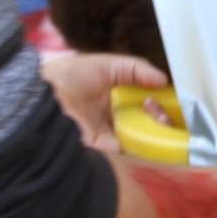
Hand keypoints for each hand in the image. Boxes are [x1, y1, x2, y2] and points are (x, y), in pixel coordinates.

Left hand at [42, 53, 167, 154]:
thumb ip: (135, 69)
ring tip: (161, 118)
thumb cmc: (71, 77)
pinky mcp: (108, 152)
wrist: (45, 101)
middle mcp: (115, 117)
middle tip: (161, 108)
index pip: (144, 100)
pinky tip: (160, 135)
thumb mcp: (105, 64)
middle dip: (163, 116)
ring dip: (159, 130)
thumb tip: (164, 79)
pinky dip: (151, 148)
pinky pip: (134, 153)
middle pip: (148, 121)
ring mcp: (112, 136)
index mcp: (114, 96)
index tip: (171, 96)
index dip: (160, 99)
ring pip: (146, 137)